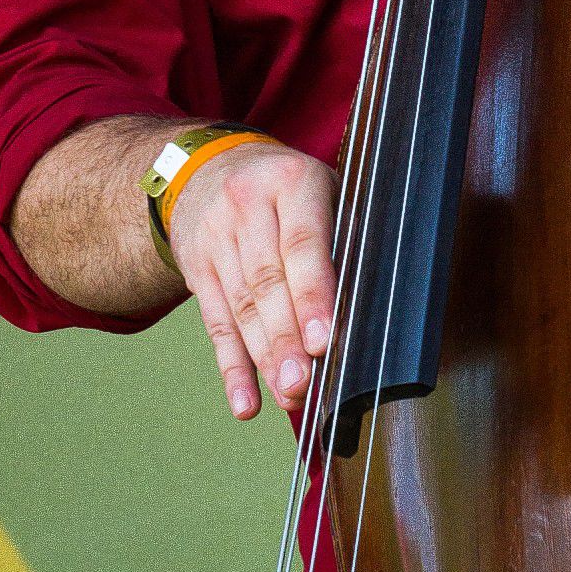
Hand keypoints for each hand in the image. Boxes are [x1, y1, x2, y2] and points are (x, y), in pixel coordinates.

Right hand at [168, 139, 336, 419]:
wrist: (205, 168)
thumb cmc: (286, 187)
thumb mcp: (318, 186)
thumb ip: (341, 231)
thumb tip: (374, 298)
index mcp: (291, 180)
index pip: (302, 242)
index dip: (312, 294)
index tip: (322, 340)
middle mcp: (248, 205)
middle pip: (267, 281)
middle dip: (286, 338)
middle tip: (303, 384)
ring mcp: (216, 237)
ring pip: (242, 306)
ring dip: (265, 359)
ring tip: (289, 398)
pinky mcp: (196, 267)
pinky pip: (216, 322)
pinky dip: (233, 367)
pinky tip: (246, 403)